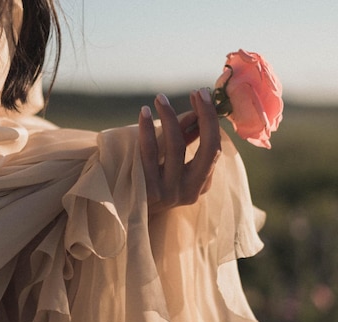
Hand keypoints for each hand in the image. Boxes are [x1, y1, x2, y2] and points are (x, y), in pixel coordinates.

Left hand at [138, 88, 220, 213]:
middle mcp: (188, 190)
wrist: (123, 213)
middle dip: (205, 116)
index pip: (214, 150)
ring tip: (161, 98)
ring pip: (175, 147)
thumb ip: (187, 143)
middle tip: (197, 92)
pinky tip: (145, 113)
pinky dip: (147, 130)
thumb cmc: (151, 183)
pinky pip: (148, 153)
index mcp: (200, 185)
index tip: (204, 96)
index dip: (211, 121)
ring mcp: (168, 192)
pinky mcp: (146, 190)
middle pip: (207, 149)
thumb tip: (197, 113)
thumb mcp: (173, 168)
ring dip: (170, 117)